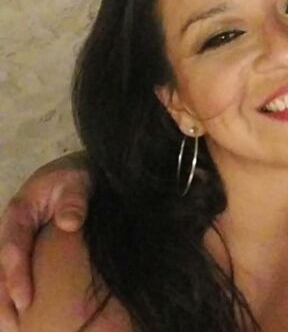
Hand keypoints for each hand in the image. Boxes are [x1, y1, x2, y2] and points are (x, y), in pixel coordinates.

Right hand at [0, 153, 88, 330]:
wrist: (79, 172)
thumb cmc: (78, 176)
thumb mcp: (78, 180)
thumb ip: (74, 199)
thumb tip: (69, 224)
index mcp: (19, 210)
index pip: (12, 247)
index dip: (16, 275)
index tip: (25, 301)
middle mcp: (11, 228)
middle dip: (1, 298)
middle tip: (12, 326)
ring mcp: (16, 239)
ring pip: (0, 273)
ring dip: (2, 301)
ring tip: (11, 329)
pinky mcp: (25, 247)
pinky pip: (13, 270)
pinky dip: (11, 293)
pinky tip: (17, 317)